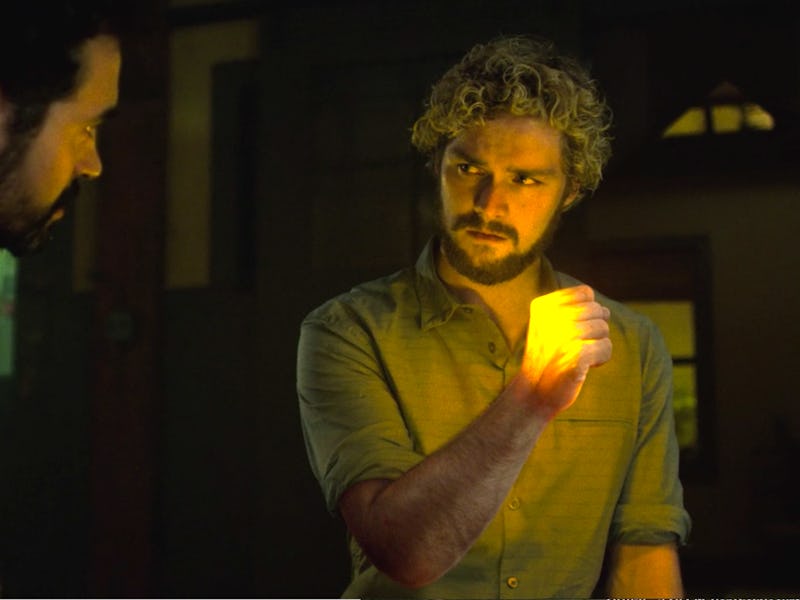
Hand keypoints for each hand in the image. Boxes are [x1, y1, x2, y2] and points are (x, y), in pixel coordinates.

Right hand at [520, 285, 611, 418]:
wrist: (533, 393)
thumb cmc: (548, 358)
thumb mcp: (552, 325)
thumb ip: (576, 310)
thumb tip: (606, 311)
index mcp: (543, 306)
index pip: (586, 293)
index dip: (588, 312)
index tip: (571, 330)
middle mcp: (551, 317)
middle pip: (598, 310)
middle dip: (595, 329)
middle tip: (574, 346)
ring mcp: (563, 336)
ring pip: (604, 329)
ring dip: (597, 345)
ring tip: (576, 356)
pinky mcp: (576, 356)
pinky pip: (607, 348)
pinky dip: (600, 360)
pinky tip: (583, 367)